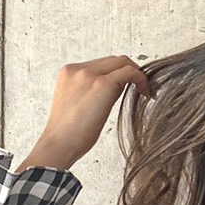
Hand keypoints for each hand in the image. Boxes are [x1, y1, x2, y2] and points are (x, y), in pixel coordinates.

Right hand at [28, 56, 152, 166]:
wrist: (59, 144)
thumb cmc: (69, 132)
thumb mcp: (78, 102)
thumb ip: (95, 88)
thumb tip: (119, 84)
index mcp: (69, 72)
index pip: (101, 63)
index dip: (118, 72)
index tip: (129, 86)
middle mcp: (77, 69)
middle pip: (113, 60)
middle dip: (130, 70)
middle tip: (141, 87)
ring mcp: (88, 75)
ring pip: (122, 62)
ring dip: (137, 74)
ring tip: (143, 91)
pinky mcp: (102, 84)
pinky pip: (130, 72)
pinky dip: (141, 78)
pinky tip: (145, 92)